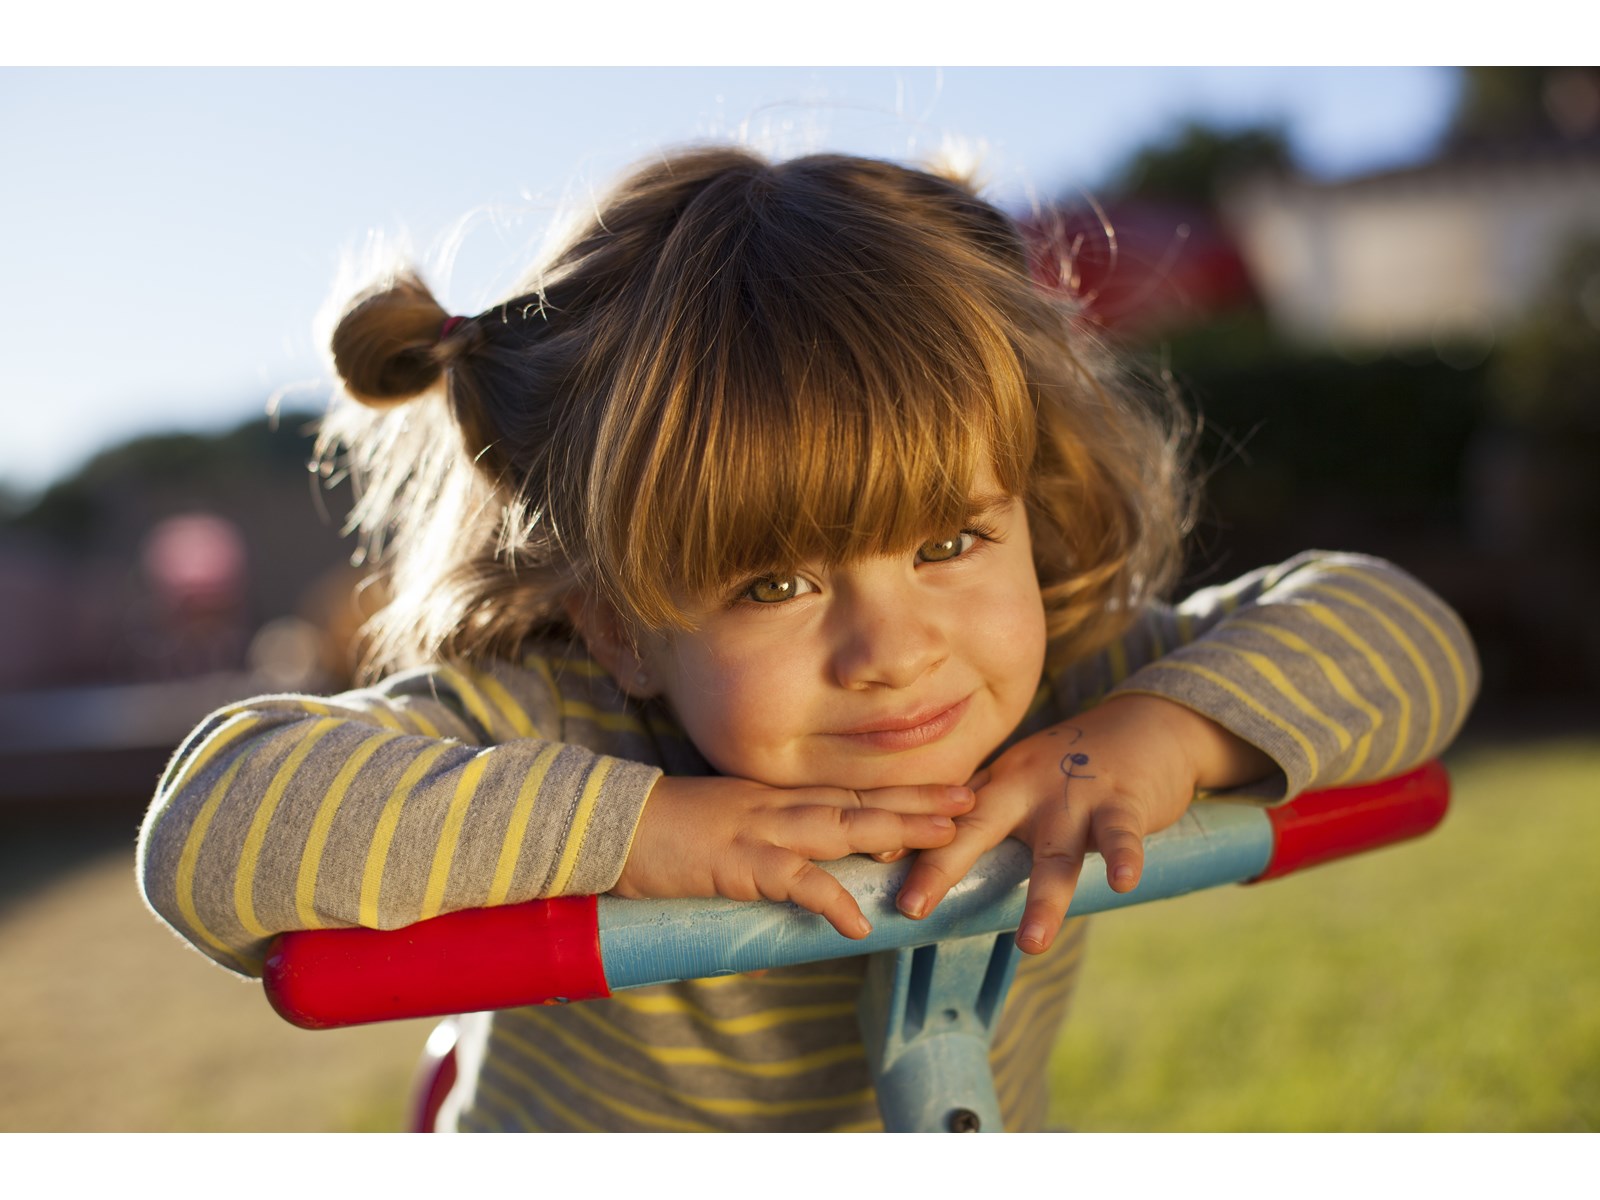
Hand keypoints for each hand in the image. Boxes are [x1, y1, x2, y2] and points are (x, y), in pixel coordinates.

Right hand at [614, 775, 974, 939]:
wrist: (609, 824)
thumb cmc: (659, 837)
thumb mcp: (717, 850)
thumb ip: (750, 880)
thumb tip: (771, 948)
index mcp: (773, 800)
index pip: (848, 791)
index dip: (898, 792)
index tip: (942, 790)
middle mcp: (777, 806)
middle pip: (862, 799)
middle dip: (920, 801)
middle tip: (973, 799)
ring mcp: (761, 828)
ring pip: (843, 825)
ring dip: (898, 828)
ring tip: (947, 836)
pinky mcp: (738, 861)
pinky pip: (793, 880)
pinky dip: (829, 898)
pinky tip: (859, 919)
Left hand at [892, 694, 1273, 954]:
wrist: (1148, 727)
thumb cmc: (1072, 767)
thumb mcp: (1019, 780)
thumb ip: (977, 814)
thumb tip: (904, 851)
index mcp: (998, 785)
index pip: (947, 818)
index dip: (910, 841)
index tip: (870, 866)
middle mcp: (1029, 789)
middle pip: (981, 829)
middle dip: (945, 867)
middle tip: (913, 907)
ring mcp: (1077, 796)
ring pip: (1056, 853)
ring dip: (1044, 899)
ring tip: (1030, 945)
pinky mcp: (1124, 803)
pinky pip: (1121, 835)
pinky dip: (1123, 858)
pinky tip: (1121, 882)